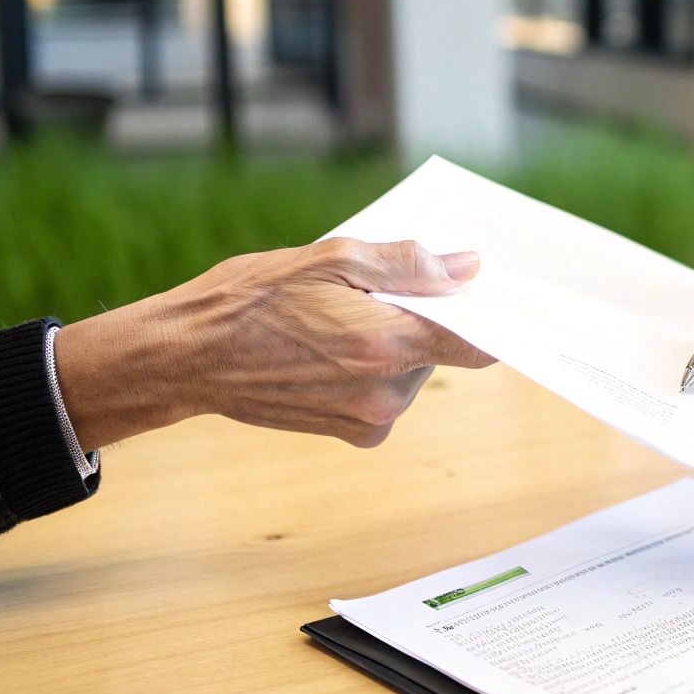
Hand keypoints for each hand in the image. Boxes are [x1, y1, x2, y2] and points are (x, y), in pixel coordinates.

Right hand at [55, 238, 494, 448]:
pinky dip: (373, 371)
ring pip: (414, 371)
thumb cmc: (251, 299)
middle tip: (377, 292)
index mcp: (386, 343)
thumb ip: (409, 265)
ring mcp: (370, 419)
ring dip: (393, 344)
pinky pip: (389, 395)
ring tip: (338, 320)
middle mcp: (386, 392)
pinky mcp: (355, 435)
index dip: (495, 318)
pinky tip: (329, 351)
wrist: (189, 358)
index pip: (477, 341)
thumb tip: (467, 268)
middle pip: (442, 350)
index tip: (504, 299)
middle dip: (423, 318)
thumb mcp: (330, 257)